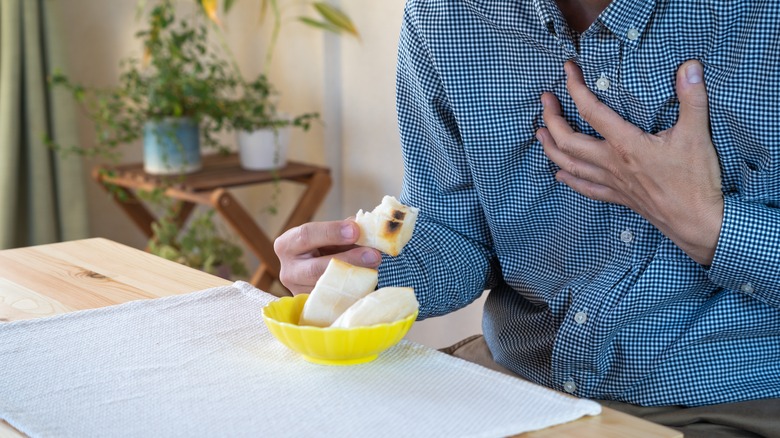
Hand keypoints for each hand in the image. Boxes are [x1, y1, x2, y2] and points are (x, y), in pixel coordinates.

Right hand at [274, 220, 382, 293]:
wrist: (321, 271)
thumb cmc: (325, 248)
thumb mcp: (331, 236)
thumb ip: (346, 231)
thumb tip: (368, 229)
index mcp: (287, 244)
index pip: (306, 235)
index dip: (332, 232)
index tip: (356, 230)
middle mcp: (288, 271)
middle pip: (316, 267)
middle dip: (348, 260)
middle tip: (374, 255)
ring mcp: (298, 293)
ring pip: (327, 288)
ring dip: (355, 278)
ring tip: (376, 268)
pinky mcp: (312, 308)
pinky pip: (334, 302)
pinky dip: (354, 292)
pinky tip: (368, 284)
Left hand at [536, 60, 723, 264]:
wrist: (697, 222)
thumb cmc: (696, 180)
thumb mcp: (697, 133)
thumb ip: (692, 97)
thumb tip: (689, 66)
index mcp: (626, 145)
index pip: (591, 111)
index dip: (575, 88)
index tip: (567, 69)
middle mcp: (611, 163)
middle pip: (568, 140)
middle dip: (551, 118)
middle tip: (545, 99)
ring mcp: (612, 182)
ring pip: (570, 165)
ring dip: (550, 148)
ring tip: (540, 133)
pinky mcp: (618, 197)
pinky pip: (586, 188)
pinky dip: (570, 179)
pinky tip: (560, 174)